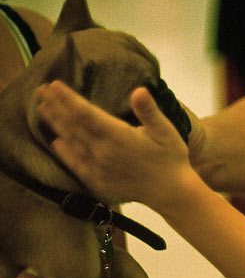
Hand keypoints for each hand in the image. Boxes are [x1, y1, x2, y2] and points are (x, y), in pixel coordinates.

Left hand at [35, 81, 194, 209]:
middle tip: (40, 91)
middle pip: (74, 126)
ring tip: (43, 110)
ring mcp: (99, 168)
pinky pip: (76, 164)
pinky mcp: (99, 181)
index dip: (68, 99)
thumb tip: (139, 90)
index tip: (54, 85)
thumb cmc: (171, 158)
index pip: (87, 114)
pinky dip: (64, 152)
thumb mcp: (166, 131)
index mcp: (120, 137)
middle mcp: (104, 152)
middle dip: (56, 107)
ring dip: (57, 125)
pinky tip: (56, 142)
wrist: (171, 192)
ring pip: (72, 143)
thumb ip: (149, 111)